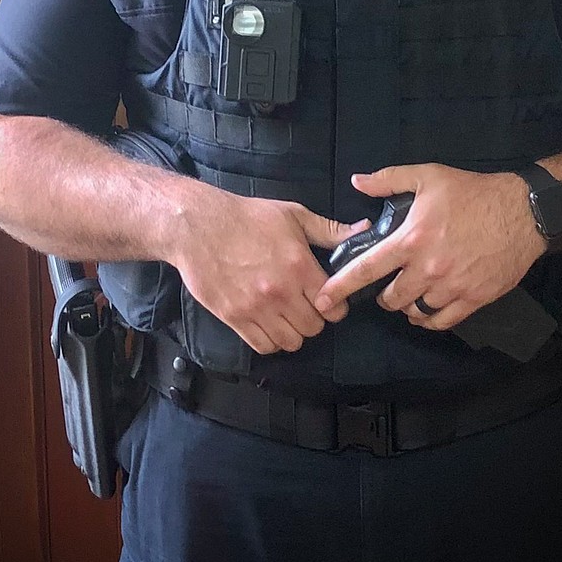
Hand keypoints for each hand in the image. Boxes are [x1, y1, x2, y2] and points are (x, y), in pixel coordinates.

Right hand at [169, 186, 367, 354]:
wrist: (198, 225)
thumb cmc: (247, 216)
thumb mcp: (292, 215)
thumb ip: (329, 230)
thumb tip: (363, 231)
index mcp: (299, 265)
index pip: (335, 306)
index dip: (335, 305)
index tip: (327, 298)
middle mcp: (281, 291)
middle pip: (314, 327)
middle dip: (314, 318)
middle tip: (305, 305)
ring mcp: (257, 308)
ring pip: (291, 341)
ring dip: (293, 331)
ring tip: (286, 315)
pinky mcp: (235, 318)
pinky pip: (264, 346)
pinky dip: (271, 340)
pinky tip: (269, 323)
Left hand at [313, 163, 543, 330]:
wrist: (522, 213)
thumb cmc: (472, 193)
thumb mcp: (428, 176)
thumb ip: (388, 180)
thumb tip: (357, 182)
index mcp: (411, 239)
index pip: (367, 268)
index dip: (341, 286)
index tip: (324, 300)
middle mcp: (427, 268)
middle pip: (390, 298)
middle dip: (384, 295)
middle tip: (389, 284)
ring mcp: (451, 287)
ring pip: (416, 311)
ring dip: (409, 305)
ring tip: (412, 292)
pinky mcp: (473, 299)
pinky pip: (442, 322)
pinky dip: (430, 318)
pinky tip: (429, 307)